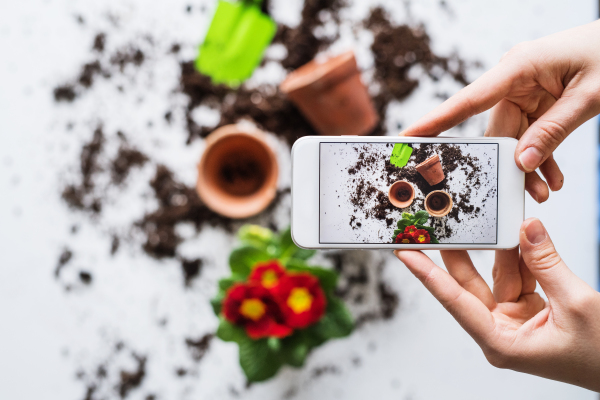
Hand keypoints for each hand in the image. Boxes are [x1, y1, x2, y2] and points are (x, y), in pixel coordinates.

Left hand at [395, 218, 599, 391]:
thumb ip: (547, 264)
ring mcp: (514, 320)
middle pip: (469, 285)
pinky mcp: (529, 310)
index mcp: (501, 343)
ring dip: (498, 249)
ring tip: (486, 219)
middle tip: (434, 226)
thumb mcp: (575, 305)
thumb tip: (527, 229)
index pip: (456, 302)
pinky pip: (519, 276)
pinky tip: (519, 236)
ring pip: (496, 275)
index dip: (429, 275)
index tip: (406, 254)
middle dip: (455, 253)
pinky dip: (522, 257)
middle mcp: (500, 332)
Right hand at [401, 20, 599, 202]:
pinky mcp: (535, 100)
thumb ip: (554, 130)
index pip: (466, 102)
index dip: (433, 123)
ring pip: (513, 139)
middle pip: (494, 131)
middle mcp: (512, 80)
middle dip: (505, 165)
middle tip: (511, 195)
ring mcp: (523, 90)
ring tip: (543, 192)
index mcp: (517, 68)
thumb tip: (521, 164)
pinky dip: (541, 157)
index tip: (405, 139)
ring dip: (527, 167)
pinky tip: (552, 178)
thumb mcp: (589, 96)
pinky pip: (529, 134)